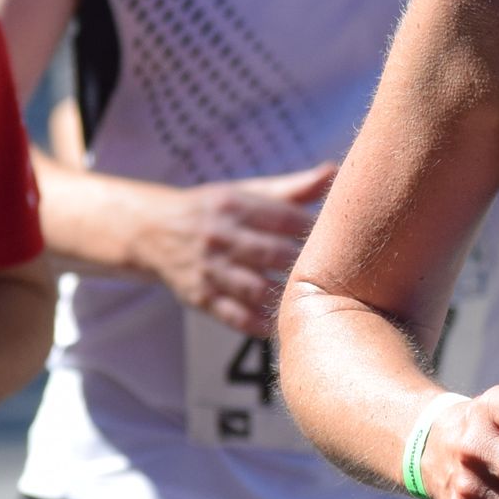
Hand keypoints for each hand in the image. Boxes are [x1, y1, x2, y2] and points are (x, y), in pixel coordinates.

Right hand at [144, 163, 335, 335]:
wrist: (153, 232)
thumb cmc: (215, 211)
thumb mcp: (246, 192)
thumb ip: (292, 189)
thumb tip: (334, 172)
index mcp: (235, 205)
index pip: (285, 218)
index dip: (317, 231)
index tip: (345, 240)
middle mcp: (220, 236)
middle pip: (273, 254)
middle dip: (305, 265)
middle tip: (339, 276)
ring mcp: (209, 269)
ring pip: (255, 289)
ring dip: (286, 298)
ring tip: (315, 303)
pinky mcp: (200, 298)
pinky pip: (233, 317)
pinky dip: (259, 325)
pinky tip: (282, 326)